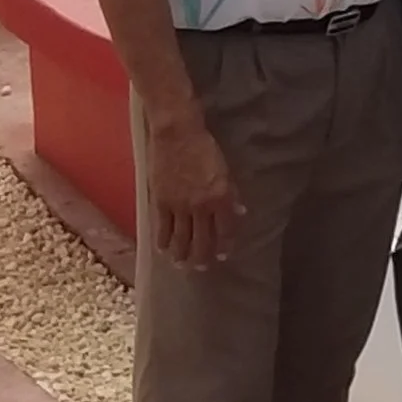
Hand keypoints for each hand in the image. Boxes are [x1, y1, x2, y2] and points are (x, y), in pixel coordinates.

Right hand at [146, 113, 242, 267]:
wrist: (177, 134)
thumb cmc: (205, 147)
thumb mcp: (225, 169)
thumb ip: (232, 194)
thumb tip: (240, 212)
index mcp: (220, 197)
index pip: (225, 230)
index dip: (224, 245)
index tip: (223, 255)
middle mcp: (200, 206)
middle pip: (202, 240)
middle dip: (202, 257)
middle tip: (202, 268)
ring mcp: (178, 206)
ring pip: (180, 239)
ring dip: (181, 255)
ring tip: (182, 264)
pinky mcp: (160, 202)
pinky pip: (161, 228)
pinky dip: (162, 241)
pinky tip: (163, 249)